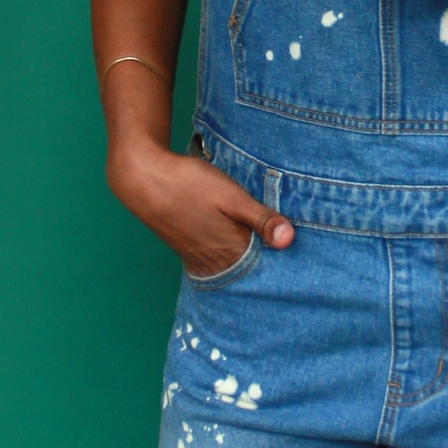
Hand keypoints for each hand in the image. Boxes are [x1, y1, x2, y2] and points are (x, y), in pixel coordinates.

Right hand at [107, 139, 293, 277]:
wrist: (143, 178)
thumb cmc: (189, 184)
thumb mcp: (232, 196)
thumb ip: (261, 219)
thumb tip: (290, 240)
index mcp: (231, 252)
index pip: (267, 268)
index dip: (285, 260)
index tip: (304, 254)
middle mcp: (215, 263)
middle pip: (251, 269)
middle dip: (270, 260)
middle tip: (292, 249)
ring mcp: (200, 258)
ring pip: (235, 264)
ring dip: (251, 255)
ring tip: (270, 243)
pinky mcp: (189, 249)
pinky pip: (219, 258)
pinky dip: (233, 252)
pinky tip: (241, 238)